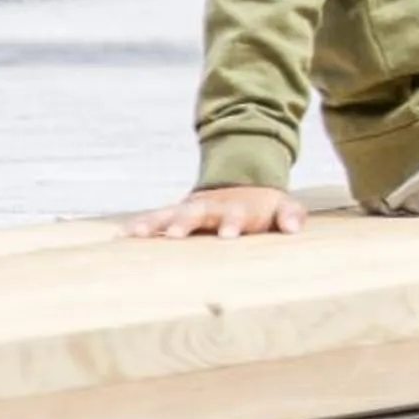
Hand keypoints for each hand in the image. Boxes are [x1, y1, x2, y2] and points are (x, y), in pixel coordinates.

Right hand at [125, 186, 306, 238]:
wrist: (243, 182)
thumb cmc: (264, 206)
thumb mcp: (284, 206)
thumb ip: (292, 215)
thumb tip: (296, 228)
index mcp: (239, 209)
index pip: (236, 217)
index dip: (232, 225)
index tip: (228, 235)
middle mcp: (211, 207)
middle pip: (197, 214)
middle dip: (186, 223)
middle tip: (175, 235)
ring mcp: (191, 209)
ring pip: (170, 214)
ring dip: (155, 224)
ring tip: (137, 235)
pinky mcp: (175, 213)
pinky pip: (155, 218)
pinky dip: (140, 225)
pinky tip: (122, 236)